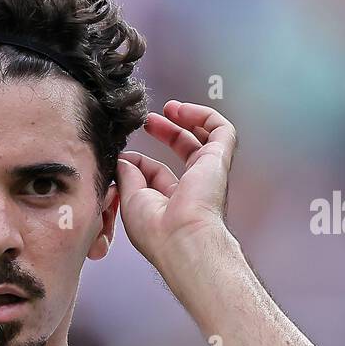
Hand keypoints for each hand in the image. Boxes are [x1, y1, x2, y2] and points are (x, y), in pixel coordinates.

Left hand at [115, 100, 239, 275]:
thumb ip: (127, 175)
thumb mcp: (130, 199)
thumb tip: (123, 159)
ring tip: (170, 108)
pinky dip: (203, 115)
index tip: (124, 156)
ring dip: (187, 119)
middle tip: (149, 121)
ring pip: (205, 138)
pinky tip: (183, 110)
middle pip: (183, 151)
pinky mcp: (219, 160)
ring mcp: (208, 172)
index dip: (141, 161)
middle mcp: (193, 187)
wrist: (180, 237)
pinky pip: (221, 130)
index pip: (157, 173)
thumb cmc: (156, 231)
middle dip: (166, 132)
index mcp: (172, 202)